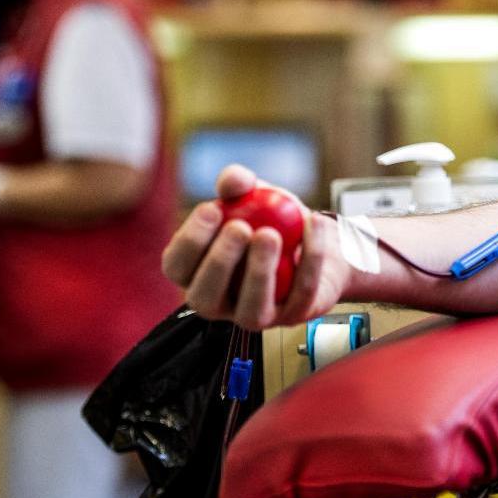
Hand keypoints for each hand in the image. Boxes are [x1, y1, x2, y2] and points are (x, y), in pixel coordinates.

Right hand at [161, 164, 352, 329]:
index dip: (189, 241)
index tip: (212, 208)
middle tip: (238, 228)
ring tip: (269, 234)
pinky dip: (310, 259)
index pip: (177, 267)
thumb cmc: (273, 218)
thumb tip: (232, 181)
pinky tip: (313, 224)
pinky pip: (301, 294)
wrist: (320, 241)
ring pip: (251, 312)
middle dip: (219, 263)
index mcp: (196, 272)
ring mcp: (255, 316)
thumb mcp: (253, 194)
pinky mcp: (294, 316)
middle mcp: (220, 302)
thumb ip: (238, 184)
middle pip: (205, 298)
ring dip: (259, 273)